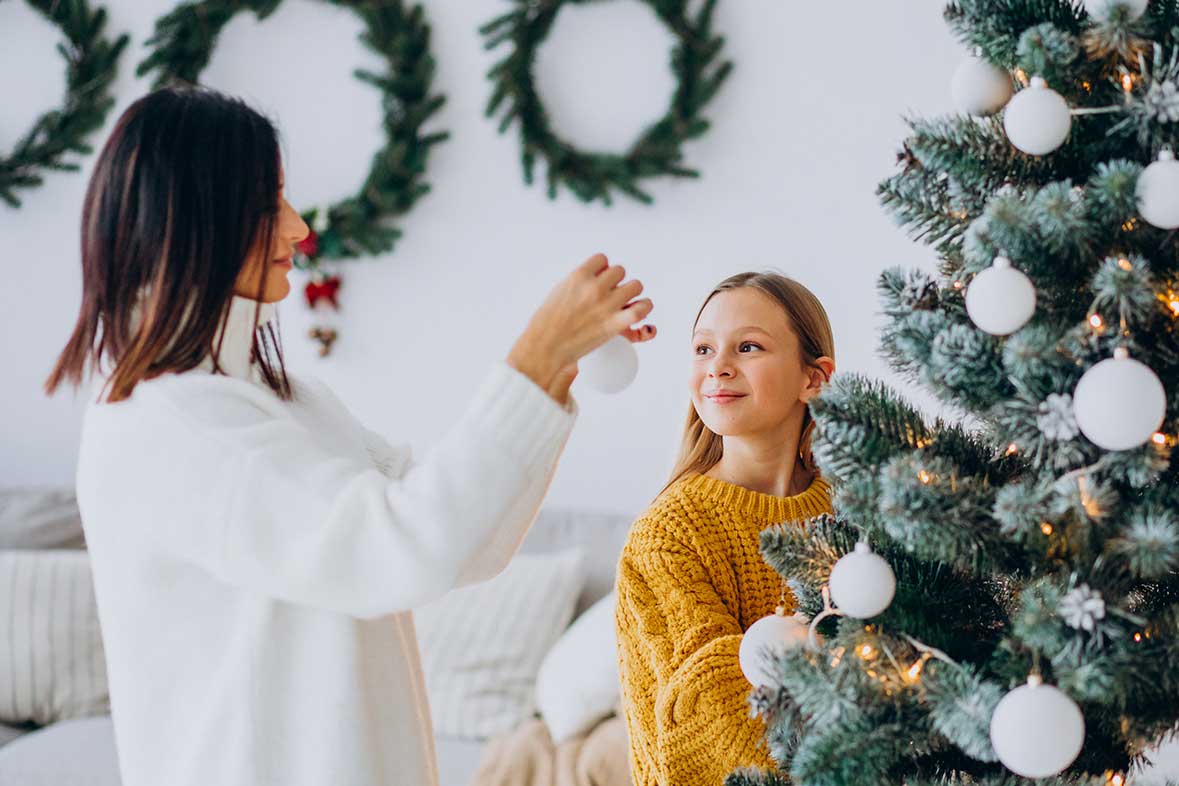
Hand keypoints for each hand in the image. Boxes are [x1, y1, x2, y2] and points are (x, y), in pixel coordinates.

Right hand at [508, 253, 655, 404]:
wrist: (546, 346)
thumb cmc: (548, 322)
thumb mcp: (560, 291)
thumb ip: (578, 282)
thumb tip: (595, 278)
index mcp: (579, 276)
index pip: (602, 260)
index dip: (602, 270)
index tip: (599, 279)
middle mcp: (595, 287)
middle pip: (620, 271)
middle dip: (616, 282)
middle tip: (610, 294)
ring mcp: (606, 305)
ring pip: (635, 286)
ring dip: (632, 293)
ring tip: (625, 302)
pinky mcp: (615, 324)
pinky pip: (641, 308)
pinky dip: (644, 307)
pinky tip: (640, 309)